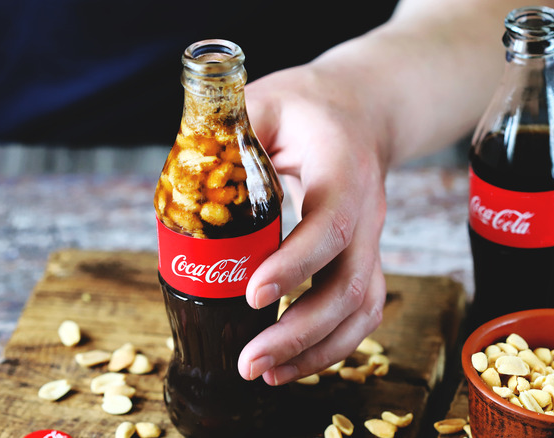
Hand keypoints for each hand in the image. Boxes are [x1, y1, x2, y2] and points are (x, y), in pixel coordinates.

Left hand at [237, 65, 388, 384]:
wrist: (361, 112)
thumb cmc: (308, 108)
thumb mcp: (265, 100)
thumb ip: (226, 130)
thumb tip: (183, 177)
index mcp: (343, 169)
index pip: (329, 224)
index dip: (296, 264)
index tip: (252, 293)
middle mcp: (366, 212)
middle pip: (351, 284)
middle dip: (301, 331)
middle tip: (249, 361)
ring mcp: (370, 240)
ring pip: (362, 309)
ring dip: (317, 350)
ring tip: (266, 373)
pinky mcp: (363, 259)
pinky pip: (360, 313)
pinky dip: (330, 346)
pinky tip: (290, 363)